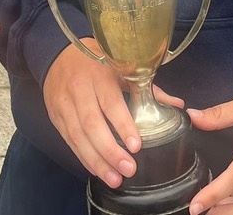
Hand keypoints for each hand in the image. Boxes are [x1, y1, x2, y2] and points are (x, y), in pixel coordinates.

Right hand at [42, 39, 141, 187]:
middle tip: (128, 169)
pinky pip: (69, 140)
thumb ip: (145, 87)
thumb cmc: (94, 61)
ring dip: (97, 161)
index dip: (123, 124)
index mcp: (98, 74)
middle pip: (92, 124)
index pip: (110, 102)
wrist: (57, 55)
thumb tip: (177, 105)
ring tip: (115, 179)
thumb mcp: (119, 66)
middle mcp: (79, 89)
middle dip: (110, 150)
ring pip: (78, 136)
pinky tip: (97, 170)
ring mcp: (64, 103)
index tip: (136, 146)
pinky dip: (83, 157)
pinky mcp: (55, 116)